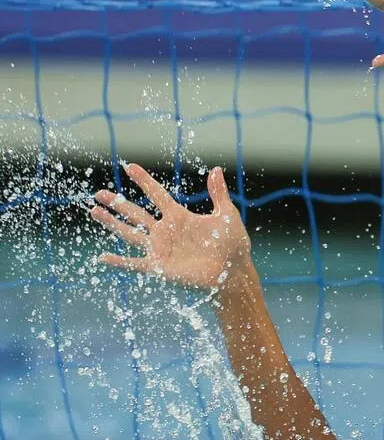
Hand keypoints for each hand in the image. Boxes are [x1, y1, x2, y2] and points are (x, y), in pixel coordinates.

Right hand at [90, 164, 251, 291]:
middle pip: (135, 213)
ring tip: (94, 211)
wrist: (233, 273)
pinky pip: (134, 263)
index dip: (144, 181)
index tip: (129, 166)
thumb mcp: (226, 216)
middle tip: (99, 193)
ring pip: (129, 233)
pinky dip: (118, 261)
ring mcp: (160, 249)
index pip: (157, 194)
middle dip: (117, 203)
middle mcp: (165, 231)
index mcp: (179, 217)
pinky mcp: (160, 267)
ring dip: (111, 223)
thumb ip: (218, 194)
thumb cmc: (232, 245)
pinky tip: (101, 257)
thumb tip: (215, 170)